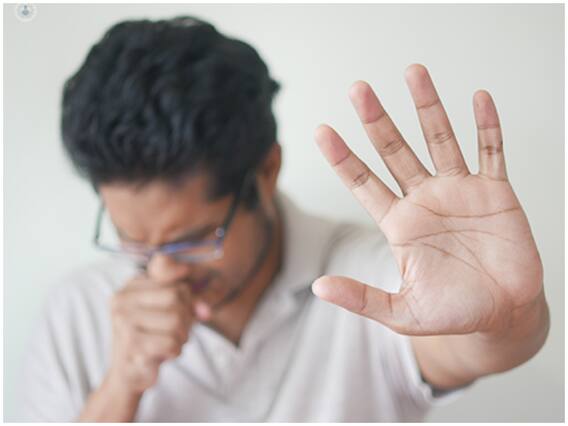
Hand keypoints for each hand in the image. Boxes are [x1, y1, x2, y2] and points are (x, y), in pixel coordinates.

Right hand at [106, 273, 194, 394]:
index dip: (187, 298)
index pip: (175, 280)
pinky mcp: (131, 344)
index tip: (181, 310)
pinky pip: (171, 342)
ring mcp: (123, 321)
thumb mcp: (171, 309)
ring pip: (176, 320)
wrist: (129, 375)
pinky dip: (175, 350)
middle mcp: (122, 299)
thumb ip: (190, 298)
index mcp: (132, 284)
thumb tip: (205, 309)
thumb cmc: (154, 337)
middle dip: (185, 318)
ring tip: (168, 342)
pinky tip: (162, 354)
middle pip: (176, 297)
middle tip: (175, 331)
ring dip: (181, 336)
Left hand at [312, 64, 543, 336]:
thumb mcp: (401, 312)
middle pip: (395, 150)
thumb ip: (361, 297)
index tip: (322, 130)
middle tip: (358, 90)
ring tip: (413, 72)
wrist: (503, 315)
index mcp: (399, 223)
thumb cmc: (452, 313)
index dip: (343, 157)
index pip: (363, 182)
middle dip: (377, 120)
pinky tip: (478, 99)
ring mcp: (459, 191)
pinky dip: (486, 126)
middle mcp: (424, 199)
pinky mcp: (495, 193)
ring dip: (427, 107)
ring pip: (440, 139)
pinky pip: (491, 151)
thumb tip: (318, 287)